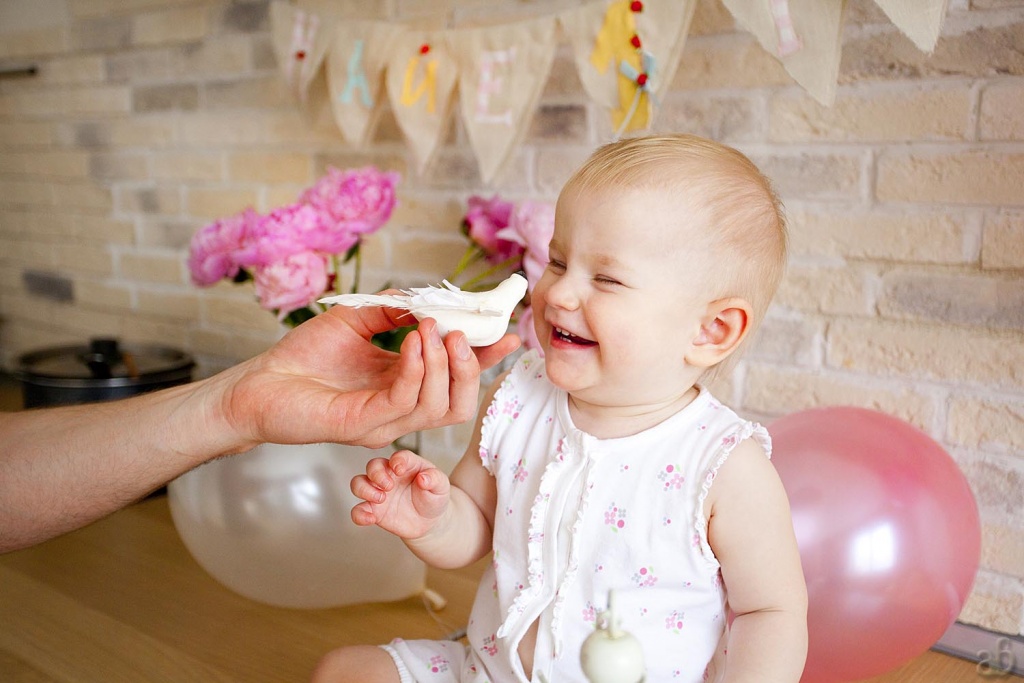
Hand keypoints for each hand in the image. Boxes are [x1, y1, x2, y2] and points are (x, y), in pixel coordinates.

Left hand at [218, 304, 520, 449]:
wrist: (258, 382)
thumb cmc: (303, 356)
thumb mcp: (357, 319)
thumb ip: (393, 309)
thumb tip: (428, 298)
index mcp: (404, 385)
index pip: (456, 379)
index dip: (486, 359)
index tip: (507, 332)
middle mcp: (400, 410)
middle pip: (459, 405)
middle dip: (472, 367)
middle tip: (462, 332)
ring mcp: (384, 423)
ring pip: (439, 407)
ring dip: (444, 365)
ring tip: (431, 330)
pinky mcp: (363, 426)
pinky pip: (406, 403)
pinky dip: (417, 369)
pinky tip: (411, 342)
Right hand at [350, 450, 449, 538]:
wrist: (430, 521)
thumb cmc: (434, 497)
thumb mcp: (441, 486)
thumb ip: (435, 479)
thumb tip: (423, 478)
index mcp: (407, 465)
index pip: (399, 457)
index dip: (397, 461)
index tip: (399, 470)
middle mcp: (389, 476)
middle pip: (373, 466)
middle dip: (376, 474)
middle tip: (389, 486)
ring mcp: (379, 493)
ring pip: (358, 483)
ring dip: (364, 489)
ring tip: (381, 499)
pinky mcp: (374, 511)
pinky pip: (357, 511)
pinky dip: (359, 514)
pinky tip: (370, 518)